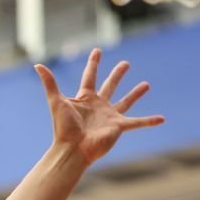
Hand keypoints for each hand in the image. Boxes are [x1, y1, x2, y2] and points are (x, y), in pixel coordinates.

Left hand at [34, 48, 164, 164]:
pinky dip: (149, 121)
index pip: (90, 76)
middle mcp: (98, 106)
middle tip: (126, 63)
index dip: (93, 63)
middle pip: (110, 86)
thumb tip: (37, 65)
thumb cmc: (63, 127)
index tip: (97, 50)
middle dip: (117, 75)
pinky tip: (162, 118)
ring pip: (125, 102)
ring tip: (146, 85)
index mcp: (85, 98)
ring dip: (135, 94)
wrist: (72, 149)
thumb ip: (50, 83)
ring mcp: (109, 116)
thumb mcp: (56, 101)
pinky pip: (137, 122)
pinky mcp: (118, 127)